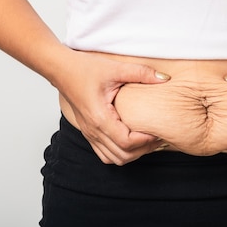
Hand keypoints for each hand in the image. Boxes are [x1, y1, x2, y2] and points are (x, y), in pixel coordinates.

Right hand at [51, 48, 170, 164]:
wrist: (61, 69)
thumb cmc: (84, 68)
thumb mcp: (116, 68)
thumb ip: (141, 73)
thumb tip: (164, 79)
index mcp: (100, 117)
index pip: (127, 142)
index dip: (146, 141)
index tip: (158, 130)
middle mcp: (93, 130)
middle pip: (122, 156)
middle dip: (143, 150)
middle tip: (158, 137)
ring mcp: (89, 133)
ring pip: (113, 159)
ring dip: (132, 154)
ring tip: (147, 140)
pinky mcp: (89, 132)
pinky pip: (105, 153)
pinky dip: (120, 152)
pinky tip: (132, 140)